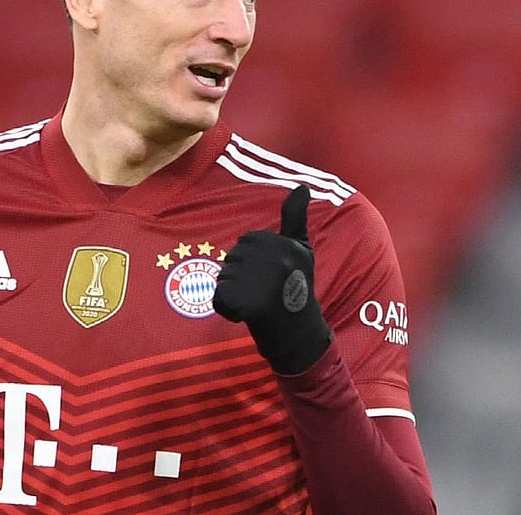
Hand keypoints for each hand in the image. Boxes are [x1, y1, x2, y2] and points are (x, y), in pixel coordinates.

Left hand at [214, 185, 332, 374]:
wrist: (300, 334)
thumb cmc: (298, 288)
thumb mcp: (301, 250)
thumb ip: (296, 217)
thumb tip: (302, 186)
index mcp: (283, 242)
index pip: (246, 243)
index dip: (254, 263)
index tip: (274, 277)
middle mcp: (273, 258)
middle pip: (232, 259)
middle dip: (242, 276)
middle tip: (266, 292)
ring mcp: (257, 280)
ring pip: (224, 277)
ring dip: (235, 293)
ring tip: (259, 304)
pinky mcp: (242, 301)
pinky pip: (218, 298)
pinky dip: (228, 310)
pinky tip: (248, 315)